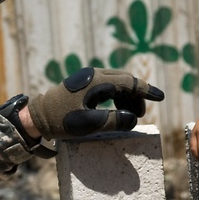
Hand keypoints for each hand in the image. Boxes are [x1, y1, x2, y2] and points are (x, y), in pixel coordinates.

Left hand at [26, 68, 163, 139]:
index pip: (128, 82)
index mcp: (96, 81)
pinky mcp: (84, 85)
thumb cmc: (62, 121)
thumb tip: (133, 119)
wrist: (38, 116)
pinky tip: (119, 110)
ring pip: (116, 84)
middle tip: (142, 113)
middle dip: (137, 95)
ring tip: (132, 115)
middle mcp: (94, 75)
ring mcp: (88, 79)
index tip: (160, 98)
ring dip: (127, 98)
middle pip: (124, 81)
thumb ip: (113, 121)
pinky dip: (117, 98)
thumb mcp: (89, 124)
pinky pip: (108, 88)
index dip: (145, 90)